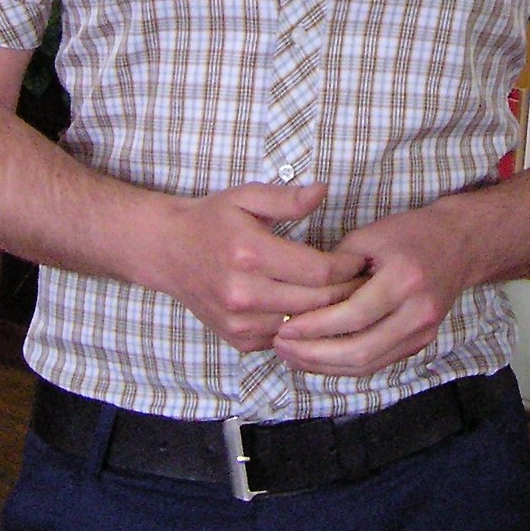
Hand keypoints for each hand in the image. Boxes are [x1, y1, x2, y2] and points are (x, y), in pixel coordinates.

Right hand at [151, 180, 367, 352]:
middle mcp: (243, 292)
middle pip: (316, 303)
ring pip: (302, 326)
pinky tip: (307, 309)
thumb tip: (323, 191)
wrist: (167, 250)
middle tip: (362, 281)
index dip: (347, 268)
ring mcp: (238, 321)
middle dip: (346, 293)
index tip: (359, 260)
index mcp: (250, 253)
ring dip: (324, 314)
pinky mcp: (236, 338)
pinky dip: (298, 326)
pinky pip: (282, 338)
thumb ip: (287, 198)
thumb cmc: (211, 219)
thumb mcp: (246, 196)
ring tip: (342, 296)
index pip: (318, 272)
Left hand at [271, 201, 473, 376]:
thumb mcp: (370, 236)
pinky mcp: (420, 344)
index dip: (315, 326)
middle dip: (315, 354)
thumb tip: (297, 300)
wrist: (459, 244)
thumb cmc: (409, 233)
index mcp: (406, 280)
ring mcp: (423, 333)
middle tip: (281, 346)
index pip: (354, 315)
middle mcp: (419, 312)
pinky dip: (343, 365)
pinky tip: (317, 357)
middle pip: (361, 350)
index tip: (284, 327)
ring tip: (291, 355)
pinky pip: (377, 363)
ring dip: (325, 366)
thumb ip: (335, 269)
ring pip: (368, 365)